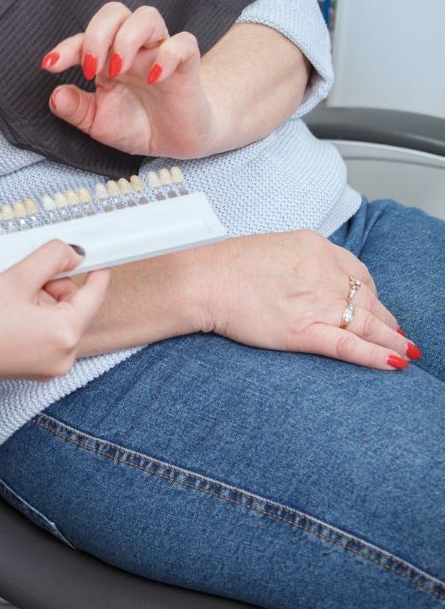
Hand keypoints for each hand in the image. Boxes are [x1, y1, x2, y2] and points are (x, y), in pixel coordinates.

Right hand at [0, 241, 111, 383]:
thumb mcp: (16, 277)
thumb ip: (52, 259)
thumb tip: (74, 253)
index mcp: (65, 336)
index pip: (95, 294)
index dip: (95, 266)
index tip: (97, 250)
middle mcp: (63, 357)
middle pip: (74, 304)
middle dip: (52, 284)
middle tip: (23, 277)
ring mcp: (47, 365)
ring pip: (57, 315)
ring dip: (39, 298)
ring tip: (7, 297)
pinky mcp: (32, 366)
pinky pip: (45, 330)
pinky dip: (31, 313)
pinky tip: (5, 310)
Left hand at [41, 1, 214, 157]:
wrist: (175, 142)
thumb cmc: (137, 125)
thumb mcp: (98, 122)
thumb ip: (76, 109)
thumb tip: (55, 96)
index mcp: (108, 57)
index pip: (84, 37)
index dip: (65, 47)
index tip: (50, 65)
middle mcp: (133, 49)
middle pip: (114, 11)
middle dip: (97, 34)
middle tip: (91, 68)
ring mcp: (159, 54)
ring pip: (147, 15)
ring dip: (127, 38)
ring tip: (118, 70)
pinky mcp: (187, 66)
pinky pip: (184, 43)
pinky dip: (168, 55)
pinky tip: (154, 78)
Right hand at [195, 229, 414, 370]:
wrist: (202, 280)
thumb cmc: (227, 265)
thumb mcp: (273, 247)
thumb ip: (300, 261)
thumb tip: (310, 279)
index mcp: (315, 246)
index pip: (357, 271)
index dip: (371, 292)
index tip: (375, 304)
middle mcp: (323, 272)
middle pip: (367, 298)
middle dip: (385, 317)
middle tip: (397, 332)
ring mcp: (316, 302)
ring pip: (367, 322)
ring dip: (392, 338)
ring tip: (407, 351)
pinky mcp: (304, 332)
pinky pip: (350, 345)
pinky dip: (376, 355)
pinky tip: (393, 362)